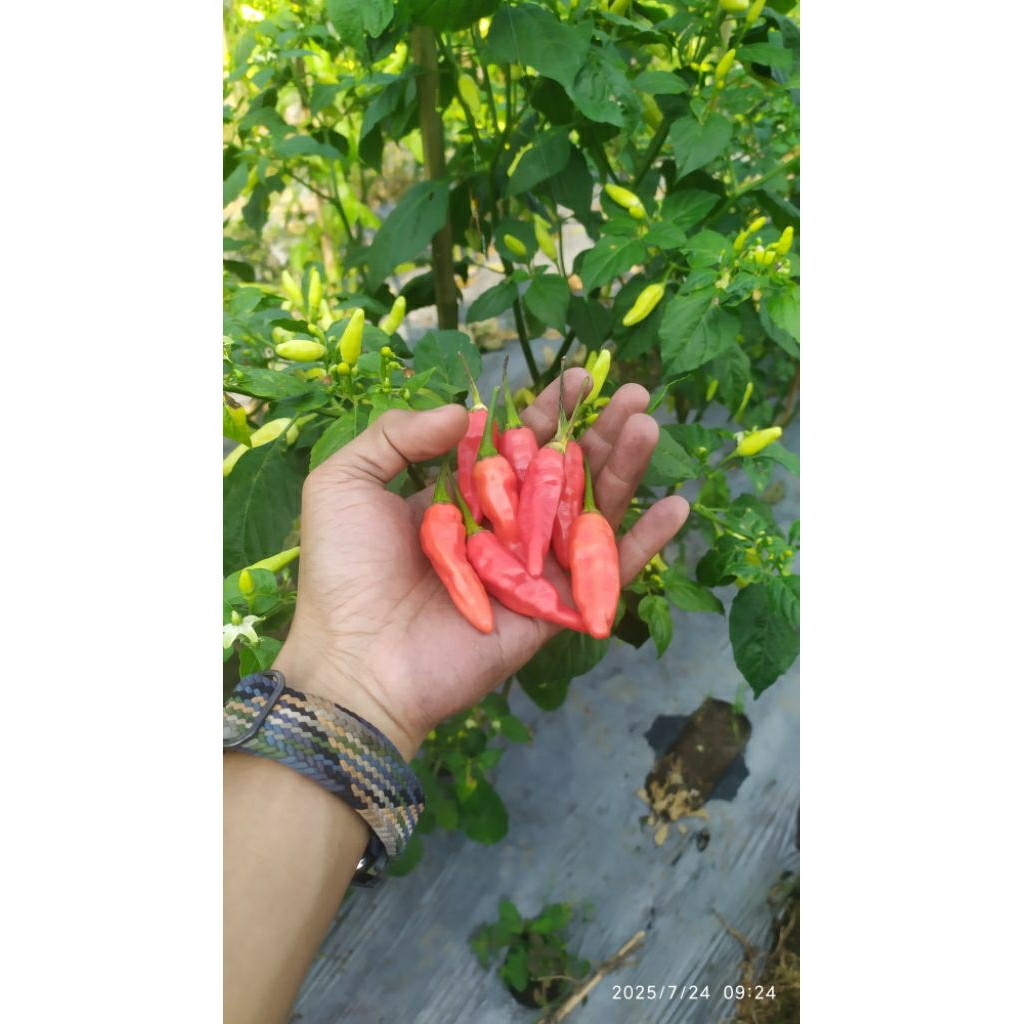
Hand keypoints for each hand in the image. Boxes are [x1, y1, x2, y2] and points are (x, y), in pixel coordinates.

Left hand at [272, 368, 688, 758]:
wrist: (357, 659)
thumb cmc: (342, 573)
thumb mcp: (345, 481)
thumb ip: (399, 434)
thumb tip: (468, 412)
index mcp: (457, 497)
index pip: (514, 445)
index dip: (547, 412)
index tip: (577, 379)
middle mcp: (499, 528)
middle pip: (562, 471)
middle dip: (597, 430)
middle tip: (632, 392)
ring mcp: (529, 568)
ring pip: (589, 510)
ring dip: (625, 468)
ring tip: (648, 424)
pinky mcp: (552, 608)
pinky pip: (607, 571)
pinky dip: (644, 543)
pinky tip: (676, 505)